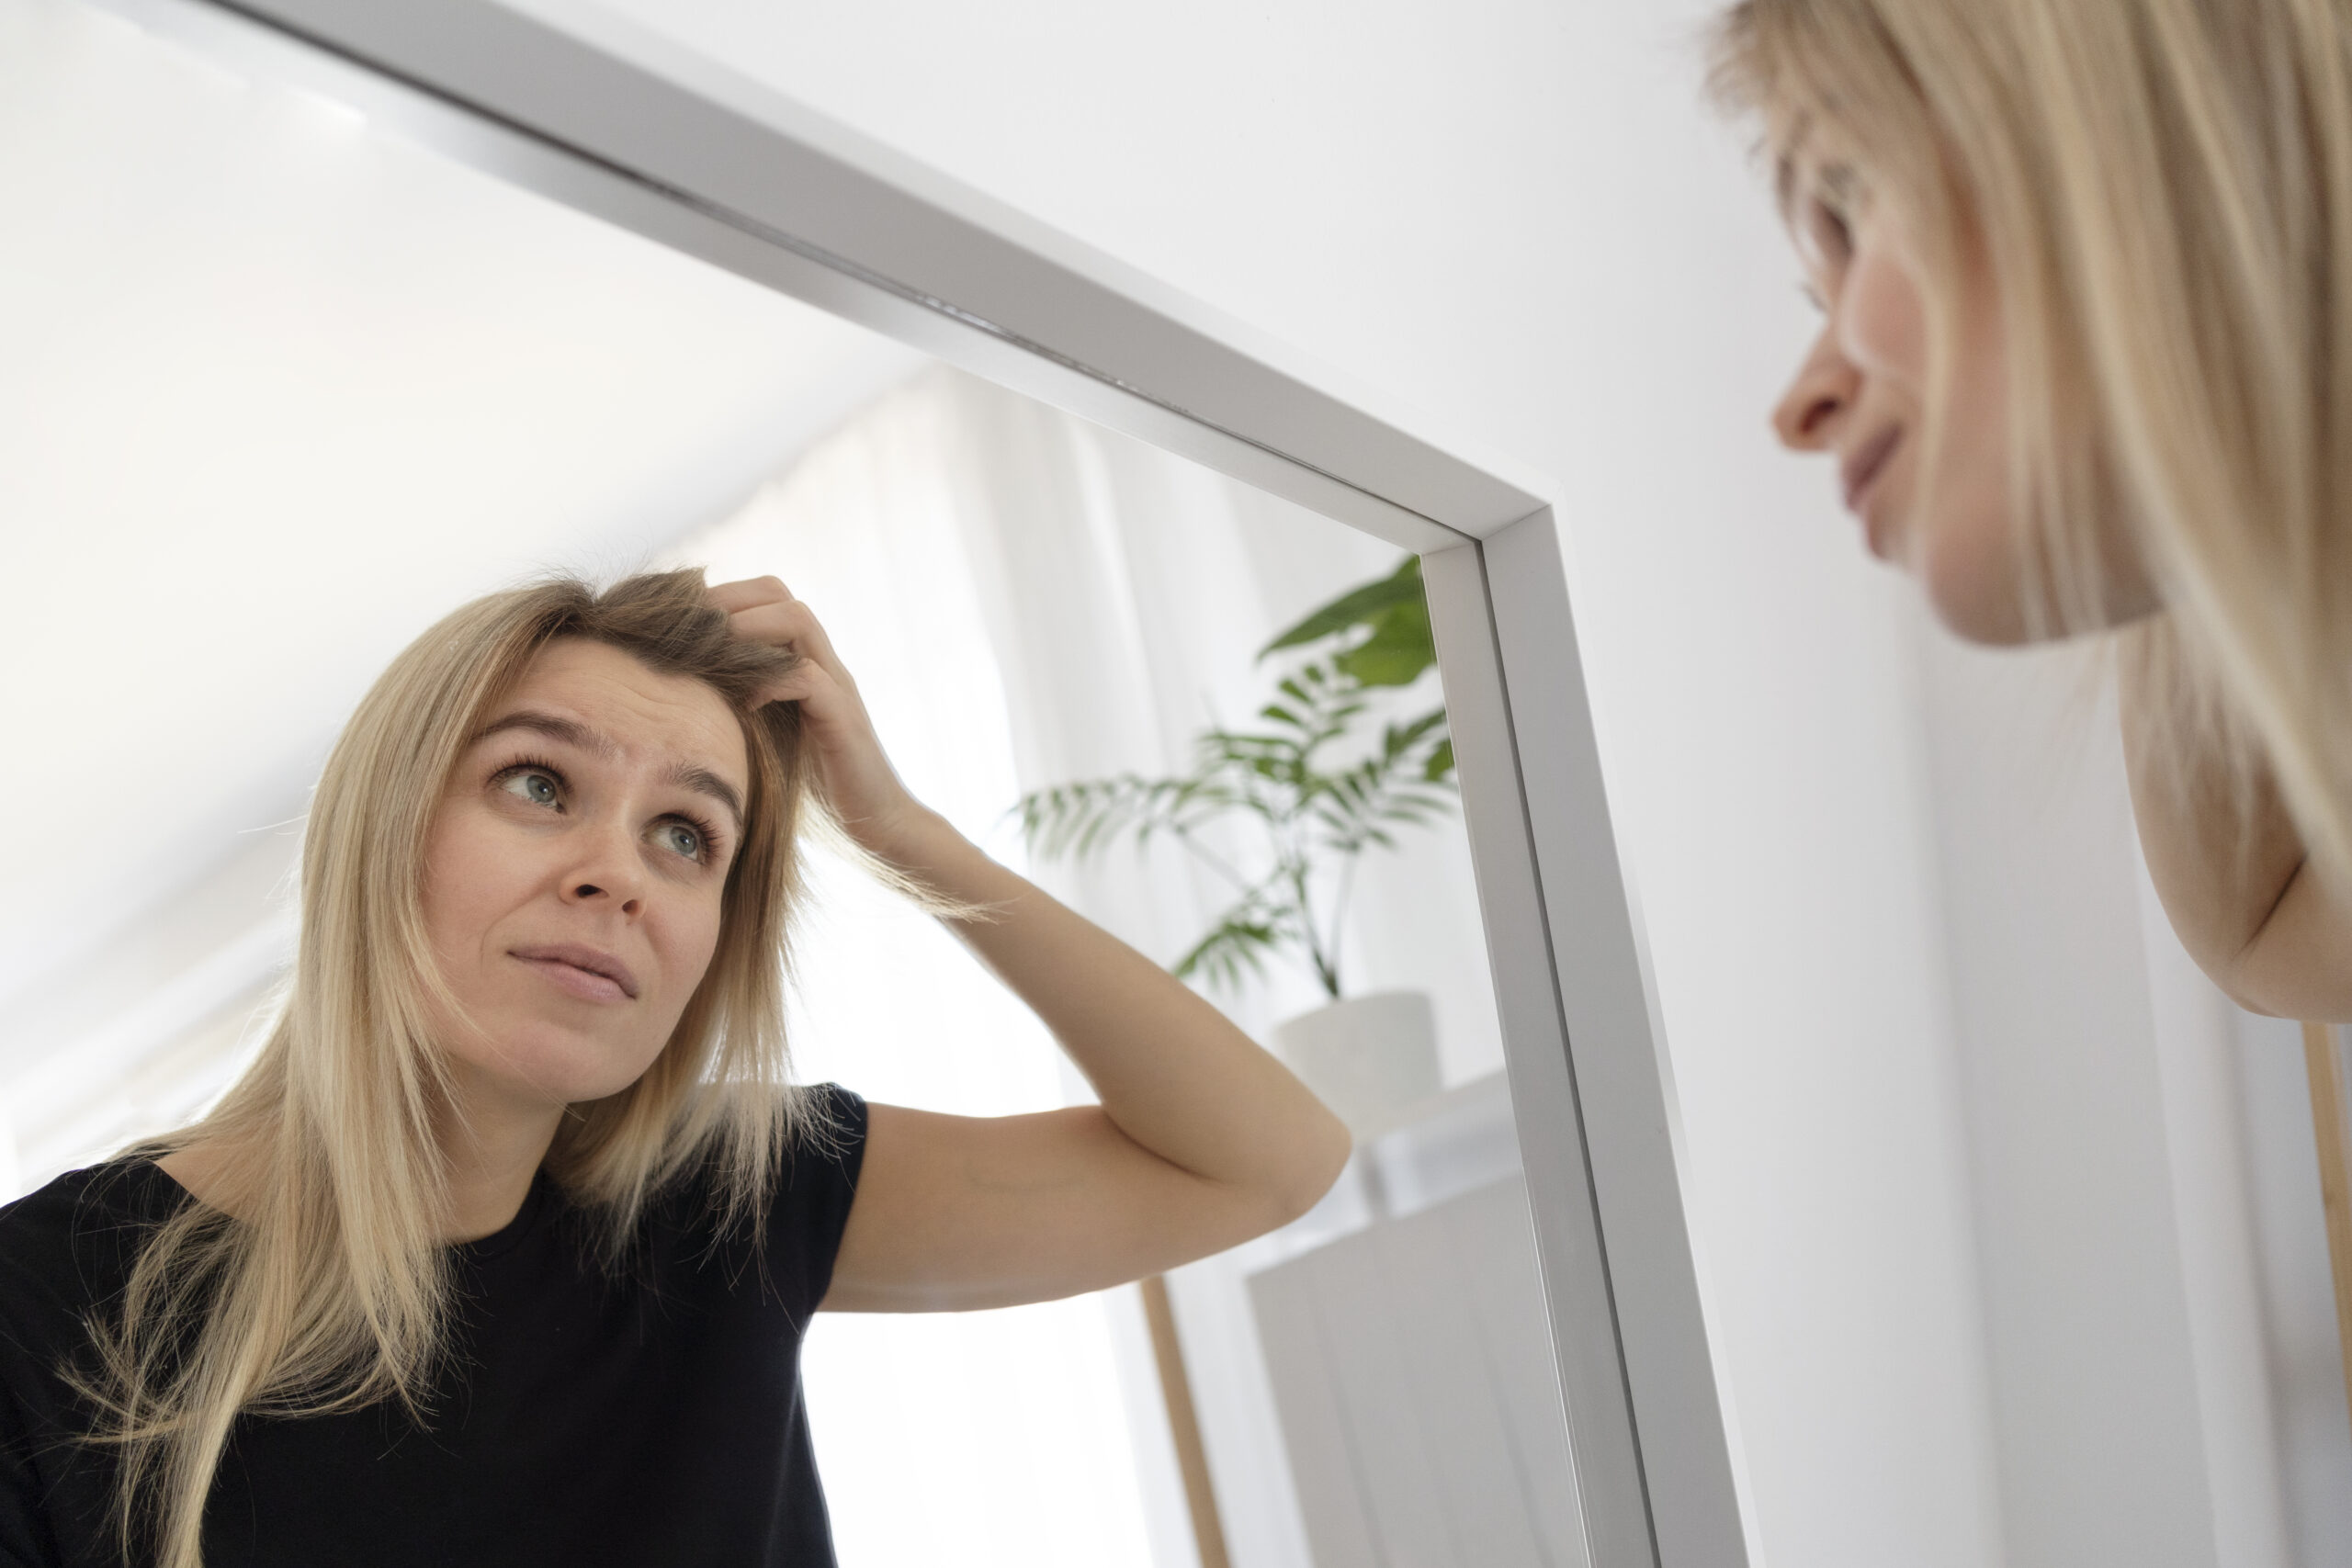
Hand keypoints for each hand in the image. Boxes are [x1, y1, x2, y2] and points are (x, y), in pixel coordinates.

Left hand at [708, 576, 925, 855]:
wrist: (878, 820)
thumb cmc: (820, 783)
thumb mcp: (772, 732)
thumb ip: (746, 703)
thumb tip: (684, 691)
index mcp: (805, 660)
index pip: (767, 598)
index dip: (723, 598)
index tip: (679, 620)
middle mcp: (824, 662)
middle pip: (779, 595)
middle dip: (727, 602)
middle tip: (687, 629)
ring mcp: (837, 685)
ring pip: (797, 620)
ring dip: (747, 629)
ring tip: (712, 654)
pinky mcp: (843, 718)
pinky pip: (807, 678)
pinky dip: (768, 682)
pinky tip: (744, 706)